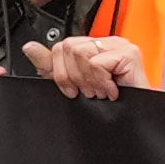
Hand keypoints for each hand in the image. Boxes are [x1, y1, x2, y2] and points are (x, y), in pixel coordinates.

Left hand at [20, 36, 147, 106]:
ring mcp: (120, 46)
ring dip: (88, 80)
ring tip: (100, 90)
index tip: (73, 89)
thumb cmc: (110, 106)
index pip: (61, 46)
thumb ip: (50, 65)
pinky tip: (111, 90)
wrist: (135, 120)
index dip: (61, 71)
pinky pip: (96, 63)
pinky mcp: (129, 54)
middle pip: (67, 47)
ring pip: (80, 52)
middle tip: (89, 91)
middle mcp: (107, 42)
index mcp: (93, 47)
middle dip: (73, 76)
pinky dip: (100, 82)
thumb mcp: (72, 85)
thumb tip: (29, 47)